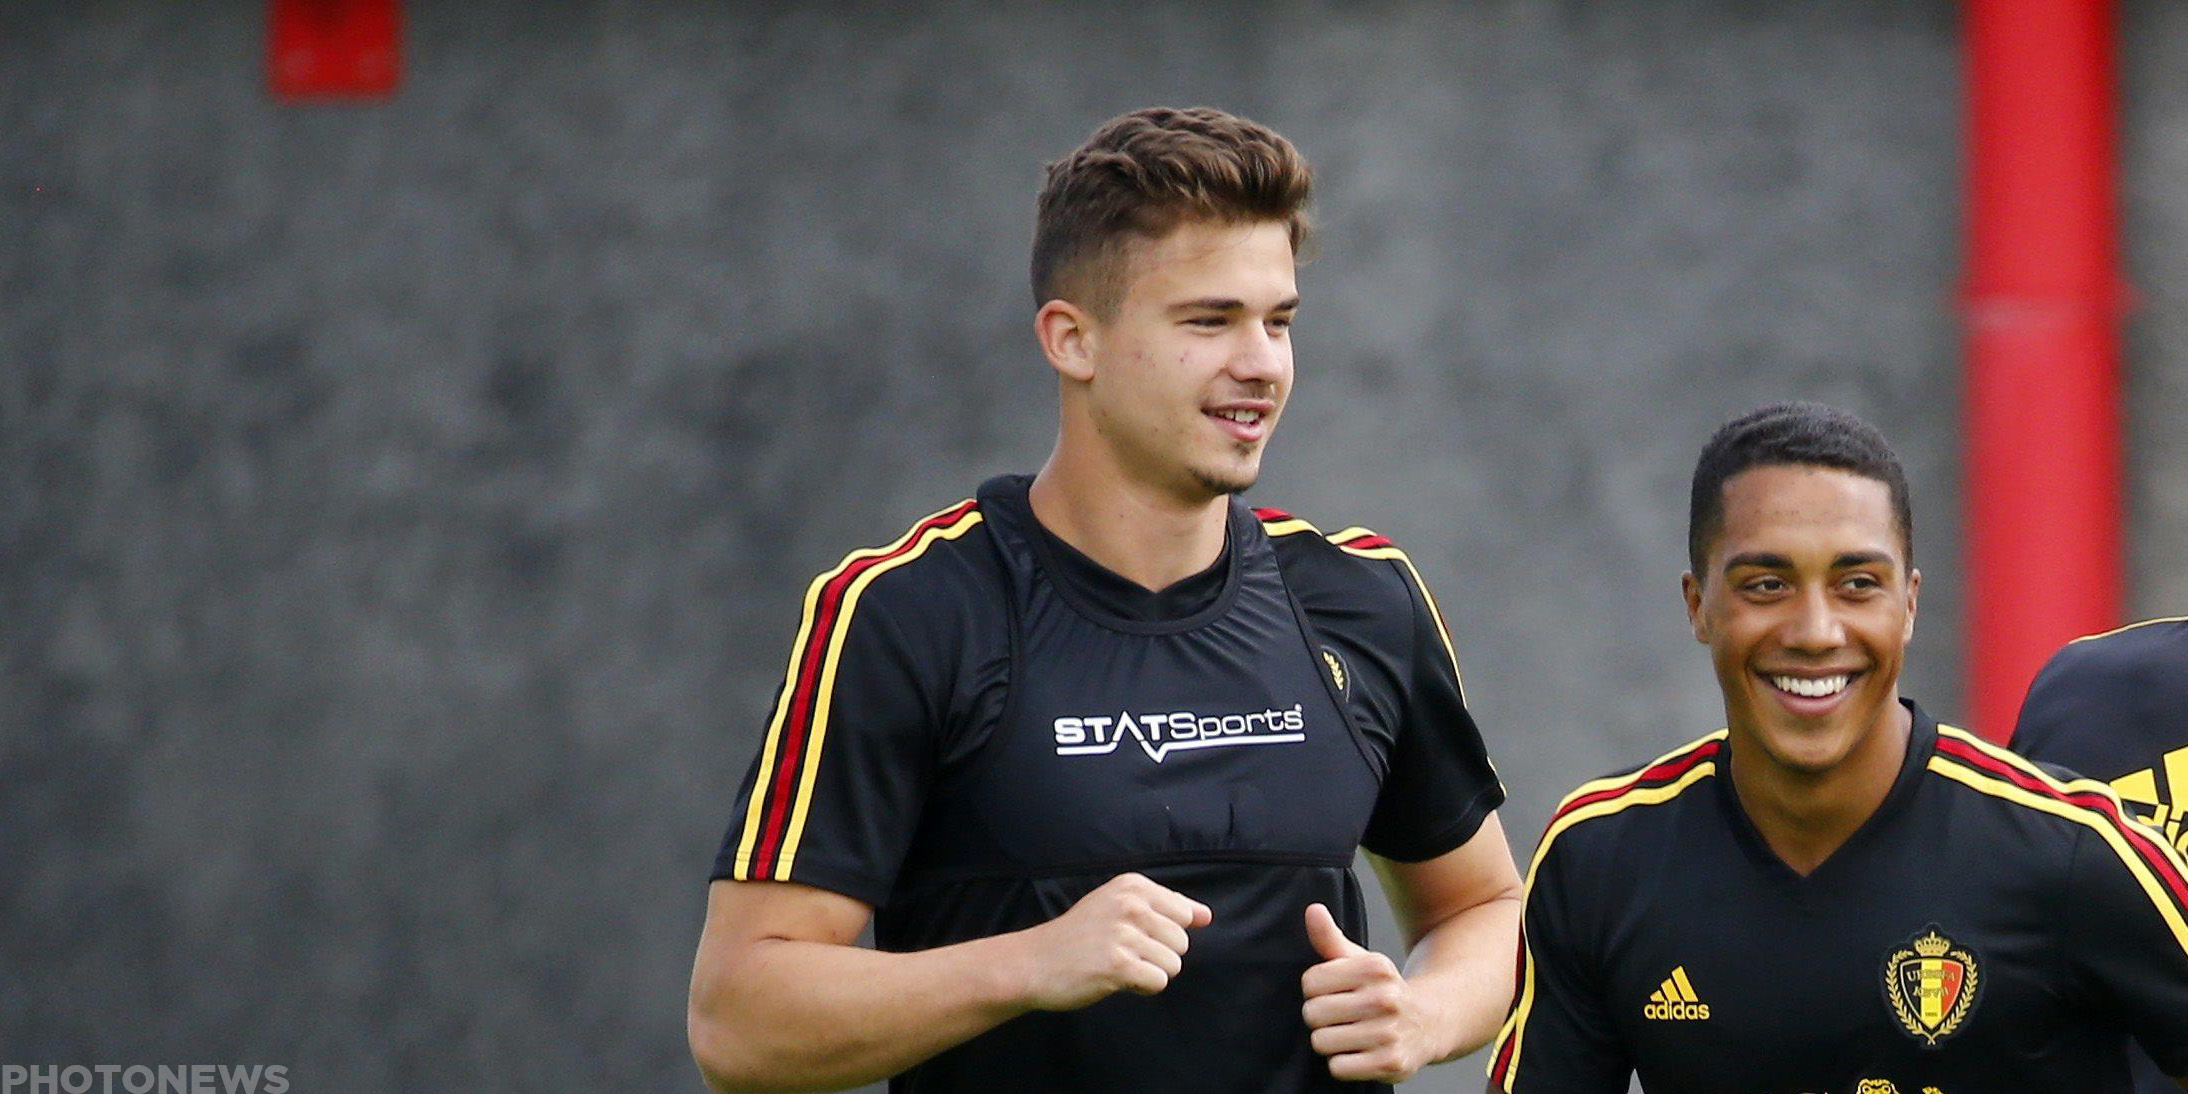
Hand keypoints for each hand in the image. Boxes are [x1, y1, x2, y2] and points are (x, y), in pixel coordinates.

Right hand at [1016, 872, 1212, 1011]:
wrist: (1033, 962)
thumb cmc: (1079, 936)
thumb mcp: (1117, 906)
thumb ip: (1165, 908)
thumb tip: (1207, 916)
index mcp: (1132, 886)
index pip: (1184, 912)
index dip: (1164, 932)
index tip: (1134, 934)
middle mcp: (1130, 904)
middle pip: (1182, 941)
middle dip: (1159, 954)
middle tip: (1124, 953)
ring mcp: (1123, 934)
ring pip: (1173, 965)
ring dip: (1150, 972)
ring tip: (1119, 965)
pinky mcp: (1118, 965)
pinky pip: (1158, 982)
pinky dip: (1142, 988)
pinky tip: (1117, 979)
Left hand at [1301, 902, 1432, 1082]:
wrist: (1430, 1023)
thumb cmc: (1383, 991)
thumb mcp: (1361, 961)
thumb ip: (1330, 938)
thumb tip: (1312, 910)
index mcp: (1376, 967)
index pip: (1310, 981)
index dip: (1315, 990)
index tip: (1333, 993)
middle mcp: (1385, 998)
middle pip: (1312, 1013)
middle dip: (1320, 1018)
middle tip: (1340, 1017)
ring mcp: (1389, 1033)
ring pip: (1322, 1042)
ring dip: (1330, 1042)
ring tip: (1349, 1035)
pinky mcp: (1391, 1064)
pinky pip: (1338, 1068)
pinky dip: (1342, 1064)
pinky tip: (1359, 1053)